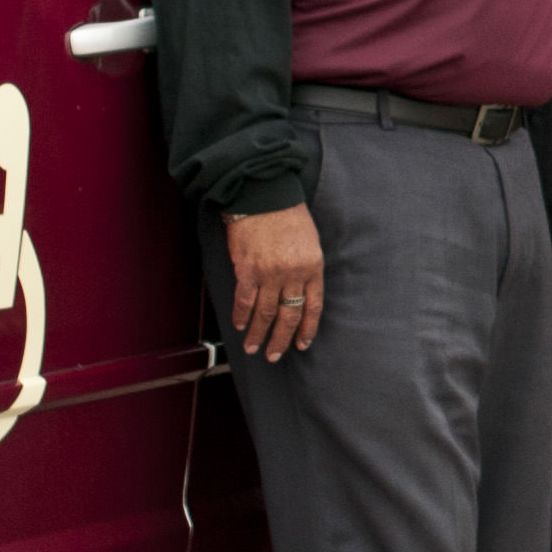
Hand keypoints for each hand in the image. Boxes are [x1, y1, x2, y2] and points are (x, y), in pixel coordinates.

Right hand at [225, 204, 323, 359]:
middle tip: (275, 355)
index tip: (302, 344)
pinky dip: (241, 315)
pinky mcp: (247, 270)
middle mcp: (293, 274)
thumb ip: (306, 268)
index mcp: (313, 267)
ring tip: (253, 348)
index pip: (312, 307)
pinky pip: (244, 300)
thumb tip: (298, 291)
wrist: (263, 195)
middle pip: (288, 315)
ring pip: (265, 313)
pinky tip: (239, 325)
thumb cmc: (288, 214)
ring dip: (258, 333)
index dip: (307, 329)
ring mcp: (269, 274)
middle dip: (281, 339)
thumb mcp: (310, 241)